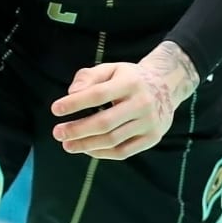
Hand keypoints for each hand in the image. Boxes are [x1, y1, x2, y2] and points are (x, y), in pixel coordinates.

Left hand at [51, 43, 197, 160]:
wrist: (166, 86)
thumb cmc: (129, 78)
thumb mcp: (111, 69)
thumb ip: (88, 76)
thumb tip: (71, 93)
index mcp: (130, 83)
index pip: (98, 94)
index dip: (75, 103)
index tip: (55, 109)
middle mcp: (142, 104)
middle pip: (105, 122)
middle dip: (77, 130)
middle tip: (57, 133)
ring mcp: (149, 123)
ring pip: (113, 140)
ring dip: (86, 145)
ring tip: (67, 145)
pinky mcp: (152, 138)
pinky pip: (123, 151)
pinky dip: (102, 153)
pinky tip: (87, 150)